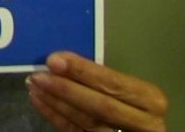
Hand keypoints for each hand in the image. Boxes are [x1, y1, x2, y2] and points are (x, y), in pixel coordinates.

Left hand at [27, 50, 166, 131]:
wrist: (131, 127)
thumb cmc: (129, 102)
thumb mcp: (125, 90)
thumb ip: (102, 80)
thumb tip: (62, 61)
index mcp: (151, 100)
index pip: (114, 84)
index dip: (83, 72)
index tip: (54, 60)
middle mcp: (145, 123)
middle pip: (102, 106)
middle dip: (67, 90)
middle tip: (38, 76)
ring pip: (88, 122)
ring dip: (56, 103)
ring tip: (34, 86)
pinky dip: (56, 117)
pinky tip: (39, 101)